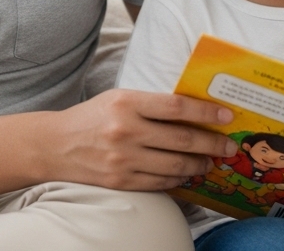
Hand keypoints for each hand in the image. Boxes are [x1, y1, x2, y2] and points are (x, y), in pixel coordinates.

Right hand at [42, 89, 237, 190]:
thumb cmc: (93, 117)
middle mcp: (125, 131)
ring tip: (209, 161)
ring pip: (175, 166)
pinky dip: (177, 179)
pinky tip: (186, 173)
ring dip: (198, 164)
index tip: (227, 116)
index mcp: (127, 103)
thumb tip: (195, 111)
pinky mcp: (120, 181)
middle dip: (212, 144)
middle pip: (182, 139)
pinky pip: (160, 183)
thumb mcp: (119, 98)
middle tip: (228, 146)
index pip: (177, 107)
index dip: (206, 113)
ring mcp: (123, 159)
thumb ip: (152, 104)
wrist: (55, 145)